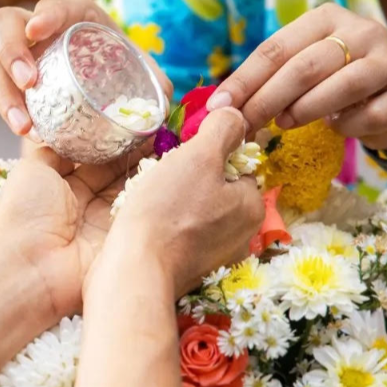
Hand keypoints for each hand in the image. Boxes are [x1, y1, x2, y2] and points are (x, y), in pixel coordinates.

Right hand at [0, 0, 172, 136]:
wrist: (111, 99)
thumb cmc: (128, 79)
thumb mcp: (146, 78)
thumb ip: (156, 89)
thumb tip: (161, 111)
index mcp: (74, 16)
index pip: (54, 5)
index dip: (45, 14)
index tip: (39, 30)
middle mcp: (40, 32)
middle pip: (7, 25)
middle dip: (12, 50)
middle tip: (29, 82)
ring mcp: (22, 60)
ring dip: (4, 93)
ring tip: (24, 125)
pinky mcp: (13, 89)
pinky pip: (1, 96)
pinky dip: (10, 113)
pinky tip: (29, 134)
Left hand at [0, 140, 154, 317]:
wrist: (33, 265)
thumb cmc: (25, 214)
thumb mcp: (33, 169)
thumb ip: (53, 150)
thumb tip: (66, 133)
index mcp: (62, 186)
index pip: (94, 158)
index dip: (111, 140)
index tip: (130, 120)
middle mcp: (86, 204)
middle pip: (117, 171)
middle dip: (135, 150)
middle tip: (157, 126)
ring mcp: (106, 221)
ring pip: (132, 187)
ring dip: (147, 166)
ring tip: (167, 138)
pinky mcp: (123, 236)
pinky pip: (141, 209)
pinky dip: (153, 189)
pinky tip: (168, 166)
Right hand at [101, 108, 264, 298]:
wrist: (135, 272)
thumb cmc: (167, 211)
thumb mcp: (199, 156)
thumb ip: (223, 129)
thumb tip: (235, 114)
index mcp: (252, 207)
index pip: (237, 166)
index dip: (209, 154)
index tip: (182, 155)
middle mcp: (241, 236)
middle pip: (216, 190)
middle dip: (190, 179)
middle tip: (161, 175)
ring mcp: (214, 258)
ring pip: (196, 212)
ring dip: (174, 201)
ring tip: (148, 197)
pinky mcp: (187, 271)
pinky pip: (180, 236)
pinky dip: (164, 226)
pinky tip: (145, 222)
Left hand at [208, 3, 386, 151]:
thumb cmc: (334, 84)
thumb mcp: (302, 71)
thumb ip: (268, 80)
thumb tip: (221, 108)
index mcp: (324, 19)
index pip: (274, 48)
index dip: (243, 80)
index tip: (219, 107)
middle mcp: (360, 32)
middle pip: (303, 67)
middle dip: (266, 100)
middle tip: (244, 126)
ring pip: (339, 86)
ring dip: (303, 111)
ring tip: (282, 124)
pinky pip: (366, 115)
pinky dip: (343, 127)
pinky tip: (333, 129)